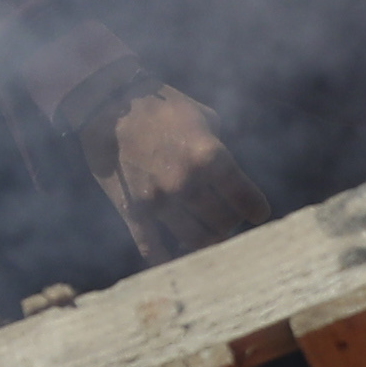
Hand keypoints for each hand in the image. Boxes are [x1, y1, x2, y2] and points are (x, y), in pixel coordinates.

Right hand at [98, 83, 272, 259]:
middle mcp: (186, 182)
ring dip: (206, 241)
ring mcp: (158, 200)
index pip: (246, 200)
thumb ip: (221, 150)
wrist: (108, 105)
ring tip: (208, 235)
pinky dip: (166, 260)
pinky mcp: (133, 210)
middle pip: (223, 224)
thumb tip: (231, 175)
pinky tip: (175, 261)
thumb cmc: (161, 106)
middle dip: (230, 224)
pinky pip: (152, 247)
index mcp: (209, 157)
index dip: (256, 210)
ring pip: (195, 241)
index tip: (258, 214)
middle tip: (228, 220)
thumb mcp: (204, 118)